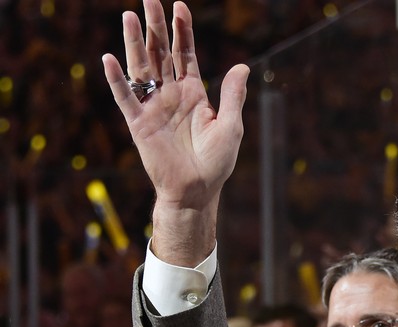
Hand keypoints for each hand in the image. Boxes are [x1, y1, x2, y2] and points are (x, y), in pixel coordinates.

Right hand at [102, 0, 248, 264]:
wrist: (197, 191)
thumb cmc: (216, 162)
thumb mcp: (231, 126)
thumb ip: (233, 95)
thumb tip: (242, 66)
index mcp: (193, 93)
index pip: (185, 55)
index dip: (182, 31)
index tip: (180, 6)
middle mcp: (171, 95)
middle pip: (160, 53)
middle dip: (156, 27)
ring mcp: (153, 107)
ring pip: (142, 68)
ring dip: (134, 43)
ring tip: (130, 15)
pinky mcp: (139, 123)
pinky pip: (125, 98)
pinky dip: (117, 79)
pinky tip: (110, 59)